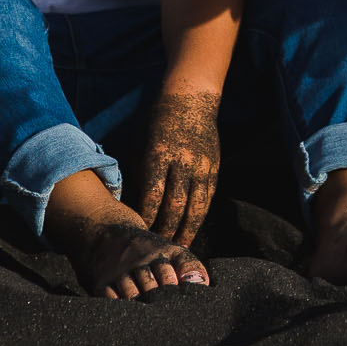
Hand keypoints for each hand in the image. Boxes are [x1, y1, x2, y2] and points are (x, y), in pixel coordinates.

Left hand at [139, 89, 220, 245]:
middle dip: (166, 230)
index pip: (152, 196)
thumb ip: (140, 174)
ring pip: (196, 207)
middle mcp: (183, 162)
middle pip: (175, 206)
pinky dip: (199, 216)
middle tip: (158, 247)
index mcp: (159, 155)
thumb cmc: (156, 121)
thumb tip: (132, 206)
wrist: (190, 98)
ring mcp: (202, 165)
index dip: (146, 219)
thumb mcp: (141, 144)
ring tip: (177, 246)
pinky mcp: (214, 167)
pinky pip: (207, 198)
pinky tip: (191, 229)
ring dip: (186, 230)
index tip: (139, 233)